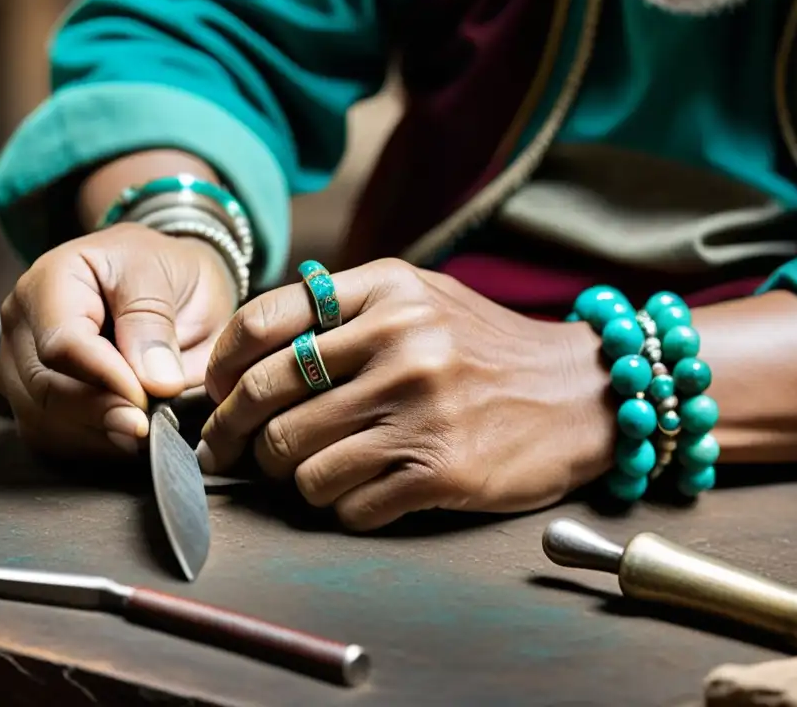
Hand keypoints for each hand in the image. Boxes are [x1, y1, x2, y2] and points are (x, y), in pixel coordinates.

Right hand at [0, 223, 237, 456]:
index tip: (150, 395)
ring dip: (97, 433)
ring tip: (144, 426)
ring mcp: (19, 363)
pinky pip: (49, 438)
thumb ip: (155, 323)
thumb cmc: (163, 272)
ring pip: (42, 420)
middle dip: (101, 412)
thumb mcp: (170, 275)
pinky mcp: (30, 399)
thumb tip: (156, 382)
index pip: (61, 344)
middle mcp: (21, 323)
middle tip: (148, 423)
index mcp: (51, 280)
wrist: (165, 283)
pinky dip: (90, 444)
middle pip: (43, 387)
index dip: (106, 378)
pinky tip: (125, 436)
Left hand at [201, 258, 614, 530]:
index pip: (262, 323)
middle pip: (264, 401)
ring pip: (297, 463)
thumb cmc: (485, 348)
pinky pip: (347, 506)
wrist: (582, 394)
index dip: (220, 367)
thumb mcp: (421, 297)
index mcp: (385, 290)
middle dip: (233, 436)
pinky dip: (342, 507)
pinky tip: (365, 493)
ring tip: (315, 472)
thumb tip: (252, 351)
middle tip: (232, 453)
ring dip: (292, 479)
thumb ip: (344, 309)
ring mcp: (419, 408)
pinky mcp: (440, 469)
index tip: (215, 395)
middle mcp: (399, 343)